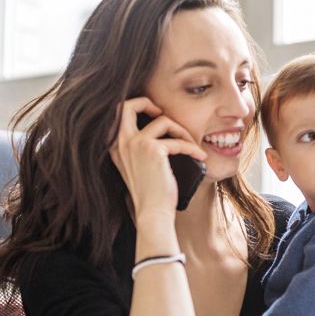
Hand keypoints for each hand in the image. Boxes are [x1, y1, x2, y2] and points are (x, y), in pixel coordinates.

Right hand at [109, 97, 205, 216]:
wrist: (153, 212)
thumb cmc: (150, 193)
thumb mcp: (136, 165)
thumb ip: (138, 147)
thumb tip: (159, 126)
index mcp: (115, 146)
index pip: (118, 112)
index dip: (137, 106)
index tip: (155, 116)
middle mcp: (120, 142)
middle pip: (129, 105)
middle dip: (148, 103)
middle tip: (164, 115)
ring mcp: (135, 144)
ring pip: (163, 121)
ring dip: (182, 131)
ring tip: (192, 145)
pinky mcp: (153, 150)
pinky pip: (178, 140)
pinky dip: (192, 147)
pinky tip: (200, 156)